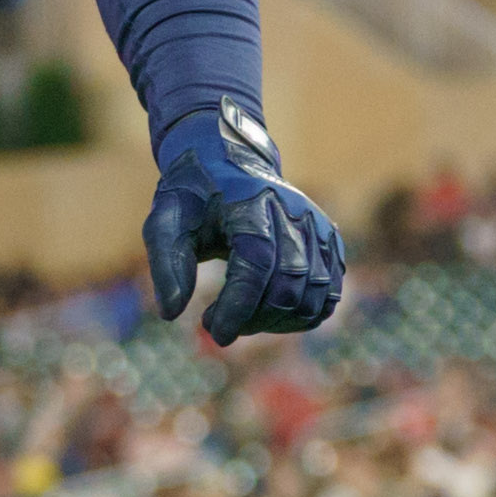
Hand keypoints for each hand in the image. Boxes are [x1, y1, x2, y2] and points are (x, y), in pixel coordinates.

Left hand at [144, 102, 344, 342]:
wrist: (228, 163)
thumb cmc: (193, 197)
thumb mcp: (165, 222)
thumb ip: (166, 264)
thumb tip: (171, 313)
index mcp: (252, 204)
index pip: (257, 265)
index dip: (238, 307)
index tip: (215, 334)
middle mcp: (295, 214)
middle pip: (288, 285)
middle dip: (252, 318)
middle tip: (214, 323)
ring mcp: (318, 228)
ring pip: (314, 296)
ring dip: (276, 322)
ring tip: (240, 317)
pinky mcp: (330, 242)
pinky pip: (329, 295)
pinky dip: (302, 316)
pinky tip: (268, 315)